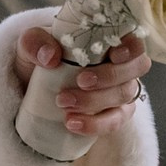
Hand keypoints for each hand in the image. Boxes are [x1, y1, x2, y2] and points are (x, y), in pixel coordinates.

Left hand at [12, 28, 151, 137]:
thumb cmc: (41, 57)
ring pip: (123, 96)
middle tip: (80, 81)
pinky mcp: (113, 115)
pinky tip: (72, 123)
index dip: (131, 48)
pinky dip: (94, 124)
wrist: (32, 86)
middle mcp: (121, 65)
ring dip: (95, 101)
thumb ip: (35, 42)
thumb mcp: (31, 44)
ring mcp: (120, 91)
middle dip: (109, 76)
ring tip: (64, 103)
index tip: (113, 55)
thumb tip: (51, 56)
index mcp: (109, 41)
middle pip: (134, 69)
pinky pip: (114, 122)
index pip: (135, 41)